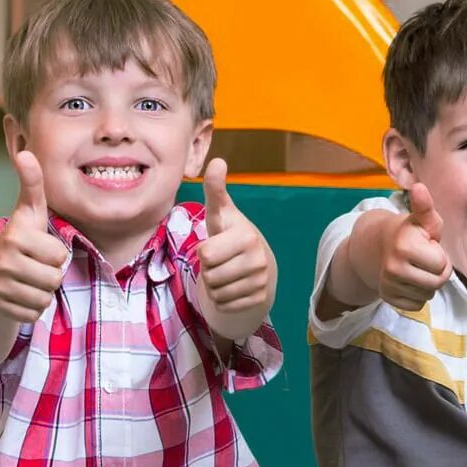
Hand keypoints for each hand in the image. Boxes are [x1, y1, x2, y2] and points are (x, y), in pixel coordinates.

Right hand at [0, 150, 67, 321]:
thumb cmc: (17, 241)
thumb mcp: (27, 212)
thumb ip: (32, 185)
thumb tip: (26, 153)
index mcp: (16, 237)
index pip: (60, 254)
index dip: (55, 252)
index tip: (38, 245)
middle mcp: (4, 261)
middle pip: (56, 278)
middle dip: (51, 273)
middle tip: (34, 265)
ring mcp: (0, 286)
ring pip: (47, 297)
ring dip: (43, 291)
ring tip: (28, 279)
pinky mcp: (1, 308)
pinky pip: (36, 313)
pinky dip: (33, 308)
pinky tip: (20, 295)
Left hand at [197, 159, 274, 316]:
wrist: (259, 263)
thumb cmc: (231, 235)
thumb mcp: (222, 213)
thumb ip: (216, 189)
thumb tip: (217, 161)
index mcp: (246, 236)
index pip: (206, 255)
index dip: (204, 252)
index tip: (216, 245)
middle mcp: (258, 259)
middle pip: (210, 276)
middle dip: (208, 271)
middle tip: (221, 261)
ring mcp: (261, 281)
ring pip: (217, 294)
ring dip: (214, 287)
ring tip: (226, 274)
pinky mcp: (260, 299)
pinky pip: (226, 306)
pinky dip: (224, 301)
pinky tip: (233, 288)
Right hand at [379, 182, 451, 311]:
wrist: (380, 246)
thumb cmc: (412, 232)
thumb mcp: (423, 219)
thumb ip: (425, 206)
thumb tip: (419, 187)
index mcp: (404, 246)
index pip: (441, 265)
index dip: (441, 257)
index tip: (429, 247)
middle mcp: (393, 267)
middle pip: (436, 283)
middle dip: (437, 272)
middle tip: (426, 260)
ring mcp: (388, 284)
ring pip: (427, 296)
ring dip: (428, 284)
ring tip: (418, 268)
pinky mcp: (387, 298)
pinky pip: (417, 306)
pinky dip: (418, 296)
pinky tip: (410, 281)